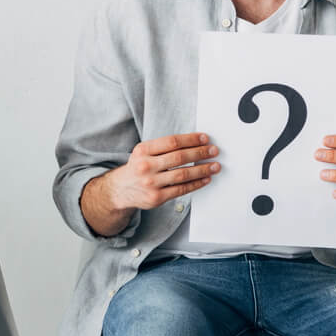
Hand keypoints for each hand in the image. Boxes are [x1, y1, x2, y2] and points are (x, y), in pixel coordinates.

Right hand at [102, 133, 219, 211]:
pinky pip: (181, 189)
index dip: (191, 139)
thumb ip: (164, 147)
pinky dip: (196, 184)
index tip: (205, 139)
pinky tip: (205, 179)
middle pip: (179, 157)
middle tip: (214, 151)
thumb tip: (195, 144)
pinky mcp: (156, 197)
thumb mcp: (144, 152)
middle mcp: (145, 166)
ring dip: (202, 170)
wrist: (121, 190)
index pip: (172, 142)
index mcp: (143, 150)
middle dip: (200, 153)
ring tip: (215, 166)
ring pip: (183, 174)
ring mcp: (151, 183)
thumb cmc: (138, 168)